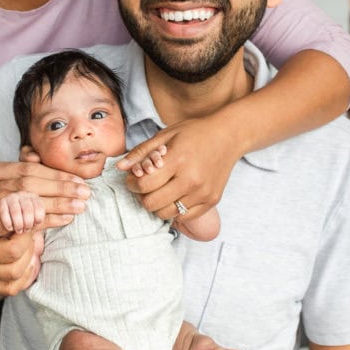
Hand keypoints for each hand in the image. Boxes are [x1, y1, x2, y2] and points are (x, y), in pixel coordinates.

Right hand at [0, 157, 89, 228]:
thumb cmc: (4, 201)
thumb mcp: (15, 181)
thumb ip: (26, 167)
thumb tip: (34, 155)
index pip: (28, 169)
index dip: (55, 174)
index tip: (79, 179)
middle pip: (29, 185)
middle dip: (60, 188)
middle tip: (85, 193)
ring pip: (28, 203)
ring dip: (57, 204)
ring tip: (79, 206)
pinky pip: (25, 223)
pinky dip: (49, 220)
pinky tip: (66, 219)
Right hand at [0, 187, 42, 294]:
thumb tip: (25, 198)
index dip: (19, 218)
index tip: (24, 213)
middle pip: (12, 251)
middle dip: (28, 237)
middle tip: (28, 227)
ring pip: (15, 271)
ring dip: (30, 255)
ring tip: (27, 242)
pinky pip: (13, 287)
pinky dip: (27, 275)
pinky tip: (27, 259)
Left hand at [118, 114, 239, 220]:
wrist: (228, 136)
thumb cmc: (195, 133)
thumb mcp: (166, 135)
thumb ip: (141, 152)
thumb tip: (120, 168)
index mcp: (178, 159)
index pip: (144, 184)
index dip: (132, 183)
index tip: (132, 178)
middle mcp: (191, 179)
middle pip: (152, 203)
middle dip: (142, 196)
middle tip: (144, 186)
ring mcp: (203, 192)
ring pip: (166, 213)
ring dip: (157, 204)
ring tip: (159, 190)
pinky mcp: (211, 201)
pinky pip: (184, 217)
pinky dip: (174, 210)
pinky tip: (174, 195)